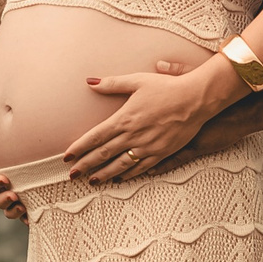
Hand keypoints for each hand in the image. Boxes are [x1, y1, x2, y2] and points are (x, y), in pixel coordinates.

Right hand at [0, 137, 26, 222]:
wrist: (22, 153)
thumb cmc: (2, 148)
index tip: (4, 179)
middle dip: (4, 200)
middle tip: (13, 196)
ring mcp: (11, 198)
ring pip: (9, 211)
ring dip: (14, 211)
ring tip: (22, 208)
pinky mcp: (25, 203)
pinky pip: (24, 215)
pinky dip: (26, 218)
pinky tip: (31, 220)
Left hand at [65, 59, 241, 183]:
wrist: (196, 99)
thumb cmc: (167, 87)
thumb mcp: (138, 80)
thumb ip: (112, 83)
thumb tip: (90, 82)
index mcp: (125, 119)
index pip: (95, 137)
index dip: (79, 148)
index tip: (67, 157)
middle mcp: (134, 136)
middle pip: (103, 154)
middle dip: (86, 166)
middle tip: (72, 175)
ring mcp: (148, 147)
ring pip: (120, 165)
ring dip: (104, 174)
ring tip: (92, 181)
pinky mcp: (161, 153)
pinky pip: (141, 168)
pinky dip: (128, 175)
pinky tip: (119, 179)